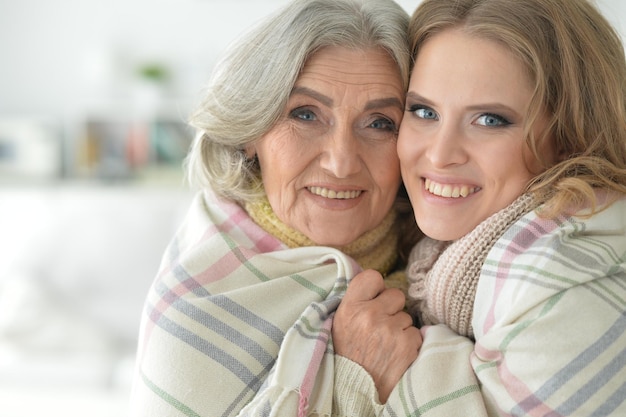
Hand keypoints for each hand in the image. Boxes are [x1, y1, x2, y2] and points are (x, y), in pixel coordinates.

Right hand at [332, 269, 421, 402]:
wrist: (357, 389)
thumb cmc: (350, 354)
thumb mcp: (341, 323)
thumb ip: (356, 301)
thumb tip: (377, 282)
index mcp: (350, 307)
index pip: (373, 277)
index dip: (377, 288)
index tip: (375, 300)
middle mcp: (369, 315)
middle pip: (396, 295)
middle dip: (392, 309)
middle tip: (381, 326)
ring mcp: (390, 329)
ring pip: (407, 317)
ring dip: (400, 329)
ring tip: (386, 345)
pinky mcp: (407, 345)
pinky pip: (416, 333)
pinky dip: (409, 344)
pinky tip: (396, 354)